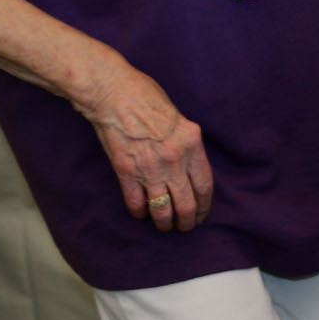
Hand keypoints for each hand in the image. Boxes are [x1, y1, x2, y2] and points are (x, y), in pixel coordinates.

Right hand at [74, 57, 213, 231]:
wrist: (113, 93)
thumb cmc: (146, 97)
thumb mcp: (180, 118)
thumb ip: (186, 144)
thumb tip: (188, 168)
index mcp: (192, 144)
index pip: (204, 186)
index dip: (204, 206)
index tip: (202, 215)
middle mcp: (174, 160)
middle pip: (186, 204)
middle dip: (187, 221)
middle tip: (185, 227)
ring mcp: (149, 168)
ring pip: (162, 210)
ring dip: (164, 223)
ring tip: (164, 227)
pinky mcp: (126, 172)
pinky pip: (136, 203)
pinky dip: (140, 212)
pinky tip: (141, 213)